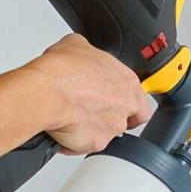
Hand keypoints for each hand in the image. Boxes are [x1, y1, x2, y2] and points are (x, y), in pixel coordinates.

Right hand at [36, 33, 149, 153]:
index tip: (116, 104)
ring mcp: (112, 127)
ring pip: (105, 134)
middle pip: (126, 121)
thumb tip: (80, 55)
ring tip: (70, 118)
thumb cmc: (63, 70)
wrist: (49, 91)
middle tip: (90, 113)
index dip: (129, 106)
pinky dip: (72, 141)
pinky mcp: (96, 143)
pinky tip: (61, 128)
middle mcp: (125, 106)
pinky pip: (83, 146)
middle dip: (109, 120)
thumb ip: (89, 55)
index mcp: (127, 82)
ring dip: (90, 129)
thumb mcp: (77, 45)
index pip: (141, 102)